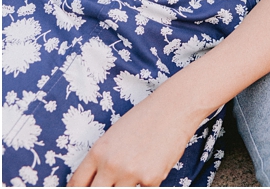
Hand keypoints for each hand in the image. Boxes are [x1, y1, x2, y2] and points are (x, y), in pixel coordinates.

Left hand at [67, 90, 201, 186]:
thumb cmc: (146, 117)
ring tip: (137, 168)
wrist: (176, 107)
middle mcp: (111, 165)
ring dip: (127, 186)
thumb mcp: (115, 135)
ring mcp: (131, 173)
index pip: (76, 184)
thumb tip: (97, 181)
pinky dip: (147, 183)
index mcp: (98, 152)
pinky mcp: (151, 178)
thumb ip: (102, 159)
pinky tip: (154, 166)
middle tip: (114, 182)